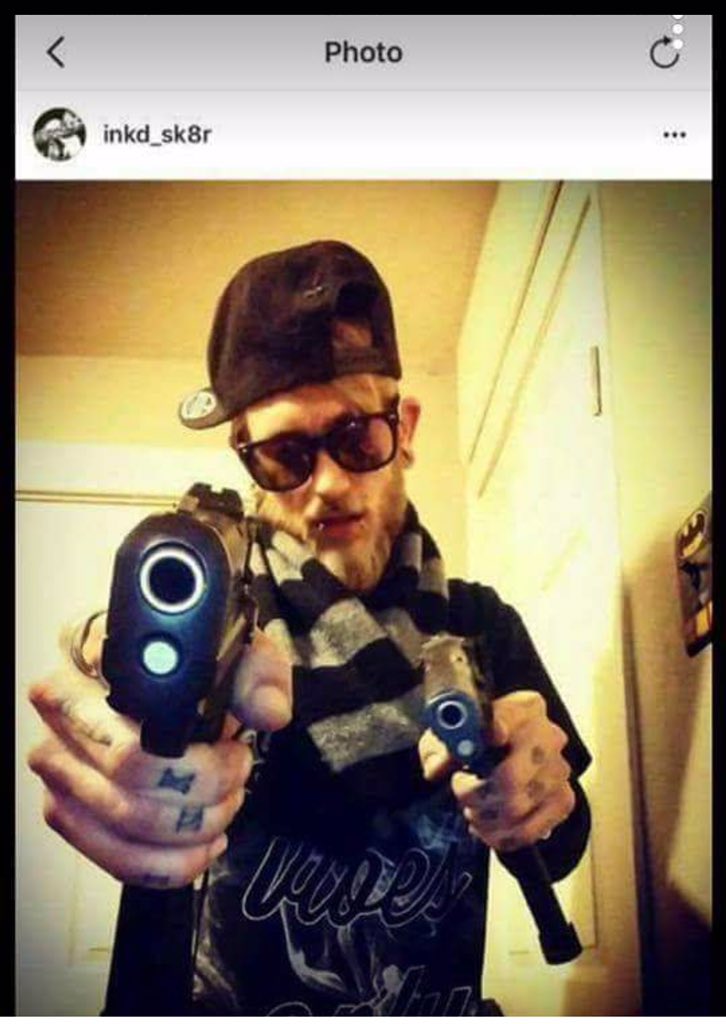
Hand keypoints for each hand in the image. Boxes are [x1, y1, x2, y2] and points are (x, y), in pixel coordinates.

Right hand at [27, 616, 291, 887]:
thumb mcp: (235, 648)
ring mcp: (57, 763)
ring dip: (192, 829)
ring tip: (224, 806)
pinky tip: (202, 844)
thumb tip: (268, 713)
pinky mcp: (63, 811)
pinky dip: (170, 864)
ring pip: (126, 824)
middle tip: (235, 772)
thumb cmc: (192, 663)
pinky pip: (116, 859)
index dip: (193, 748)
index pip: (133, 708)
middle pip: (132, 773)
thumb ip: (258, 672)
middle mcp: (60, 709)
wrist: (161, 677)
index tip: (229, 742)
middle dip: (203, 788)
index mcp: (91, 654)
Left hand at [418, 690, 573, 851]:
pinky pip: (528, 832)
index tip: (482, 742)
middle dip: (475, 794)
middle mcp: (549, 737)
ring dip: (484, 817)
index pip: (510, 719)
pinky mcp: (563, 801)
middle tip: (461, 789)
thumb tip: (438, 768)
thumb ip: (442, 746)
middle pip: (510, 779)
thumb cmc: (476, 740)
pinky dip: (500, 836)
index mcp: (523, 708)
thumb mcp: (450, 734)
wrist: (504, 754)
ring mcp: (559, 771)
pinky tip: (488, 825)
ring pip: (516, 811)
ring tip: (473, 808)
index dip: (494, 731)